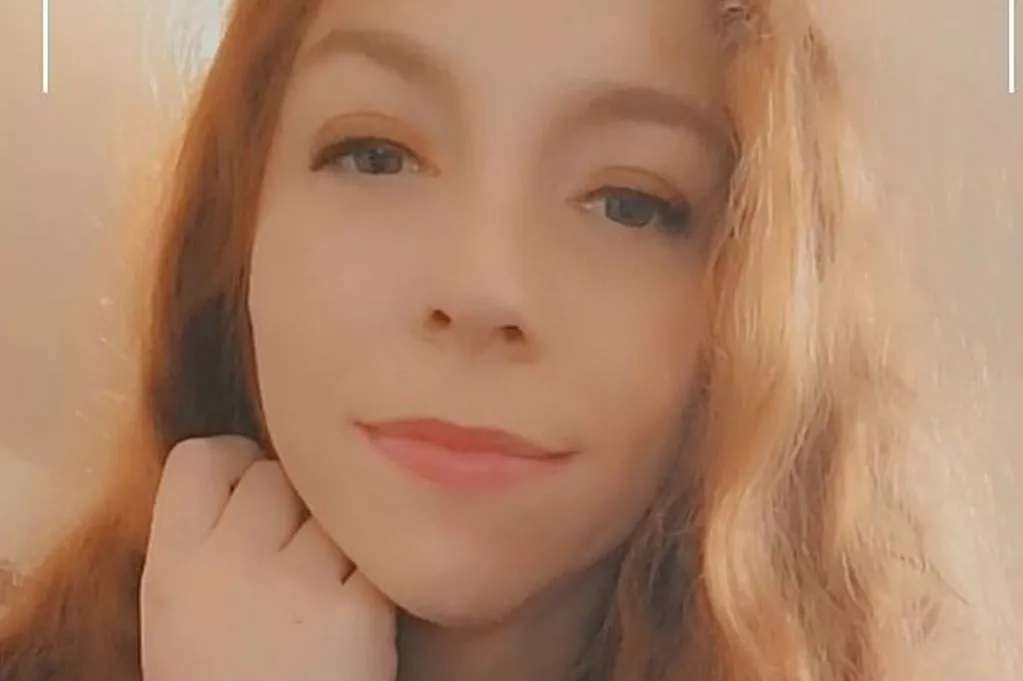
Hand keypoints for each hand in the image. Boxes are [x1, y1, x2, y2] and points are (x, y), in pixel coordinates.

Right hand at [140, 436, 396, 680]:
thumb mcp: (175, 617)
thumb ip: (203, 543)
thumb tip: (250, 472)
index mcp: (171, 566)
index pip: (200, 456)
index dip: (235, 465)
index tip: (251, 494)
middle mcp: (227, 564)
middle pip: (279, 473)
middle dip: (295, 505)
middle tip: (299, 558)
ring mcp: (296, 584)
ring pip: (336, 508)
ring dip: (341, 538)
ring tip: (328, 592)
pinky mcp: (358, 610)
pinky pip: (378, 552)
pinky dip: (378, 577)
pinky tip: (361, 614)